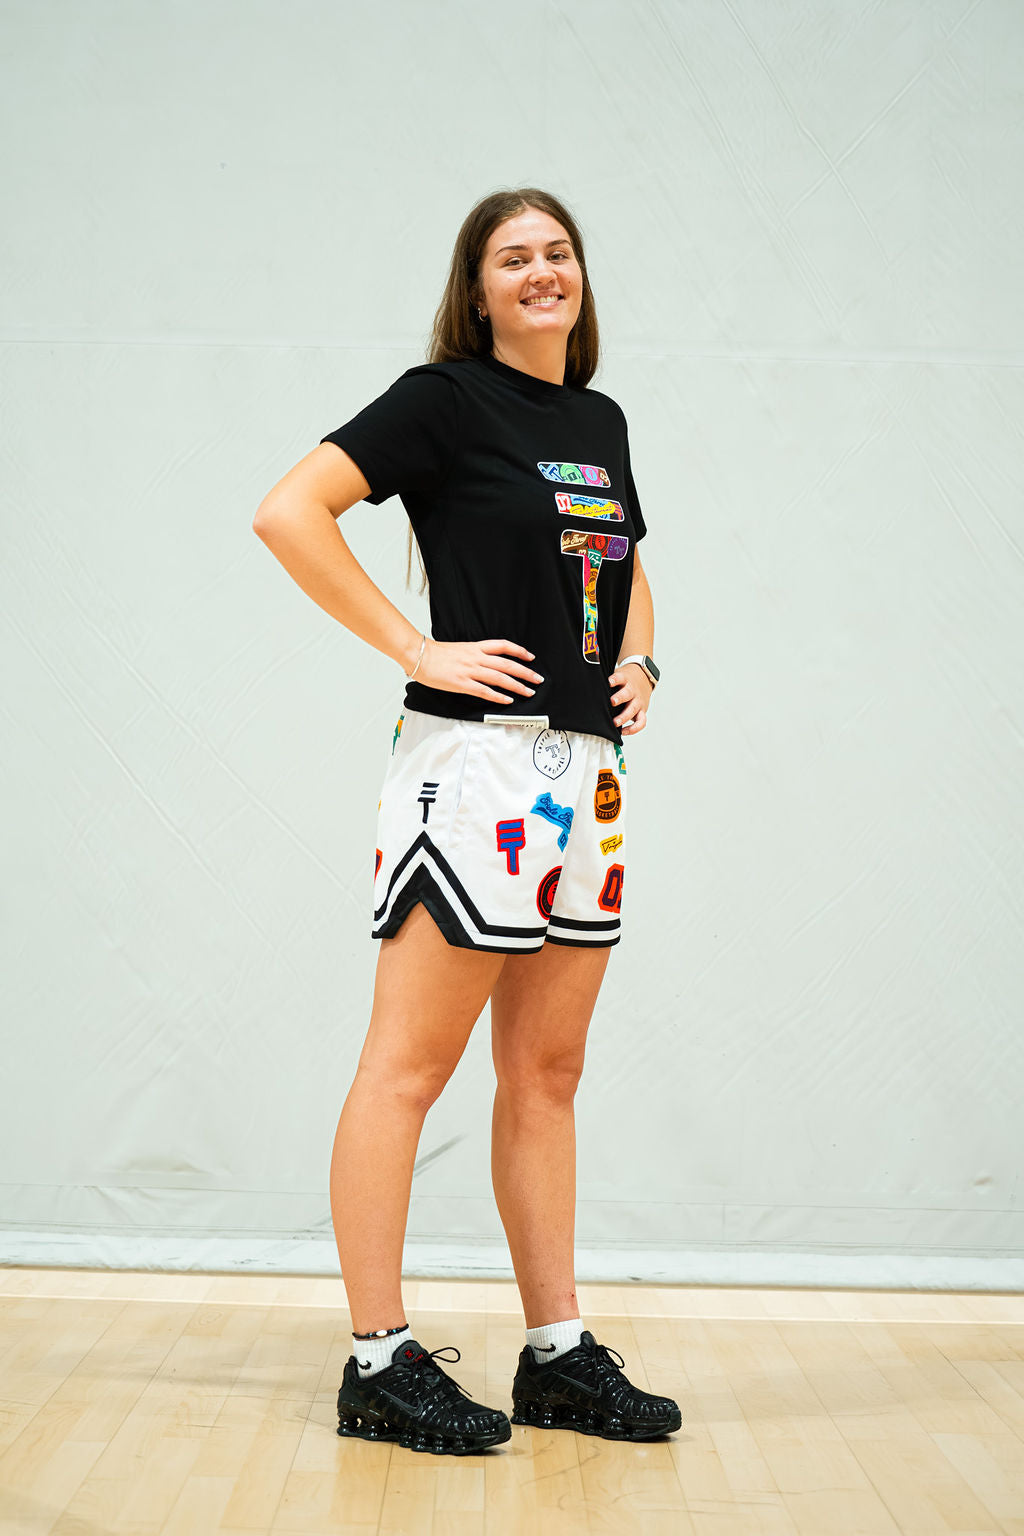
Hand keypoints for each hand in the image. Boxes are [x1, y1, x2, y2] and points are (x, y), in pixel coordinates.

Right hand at [414, 638, 543, 704]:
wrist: (419, 656)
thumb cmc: (436, 654)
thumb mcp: (460, 649)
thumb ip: (474, 655)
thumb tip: (485, 662)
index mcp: (476, 647)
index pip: (503, 646)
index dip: (519, 651)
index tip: (530, 657)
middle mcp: (476, 658)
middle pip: (507, 664)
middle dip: (525, 672)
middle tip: (537, 679)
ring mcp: (471, 671)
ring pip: (501, 678)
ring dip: (517, 686)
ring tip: (528, 692)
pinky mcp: (463, 684)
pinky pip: (485, 691)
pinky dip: (499, 697)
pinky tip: (508, 701)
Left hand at [608, 662, 652, 733]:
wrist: (644, 679)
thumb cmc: (626, 681)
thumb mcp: (618, 675)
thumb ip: (607, 681)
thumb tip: (588, 684)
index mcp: (625, 680)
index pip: (620, 677)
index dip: (615, 680)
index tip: (609, 682)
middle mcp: (633, 691)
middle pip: (628, 694)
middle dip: (620, 698)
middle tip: (612, 702)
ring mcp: (638, 702)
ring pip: (633, 709)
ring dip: (624, 717)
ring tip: (615, 723)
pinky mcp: (642, 711)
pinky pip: (641, 722)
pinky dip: (633, 728)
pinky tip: (623, 731)